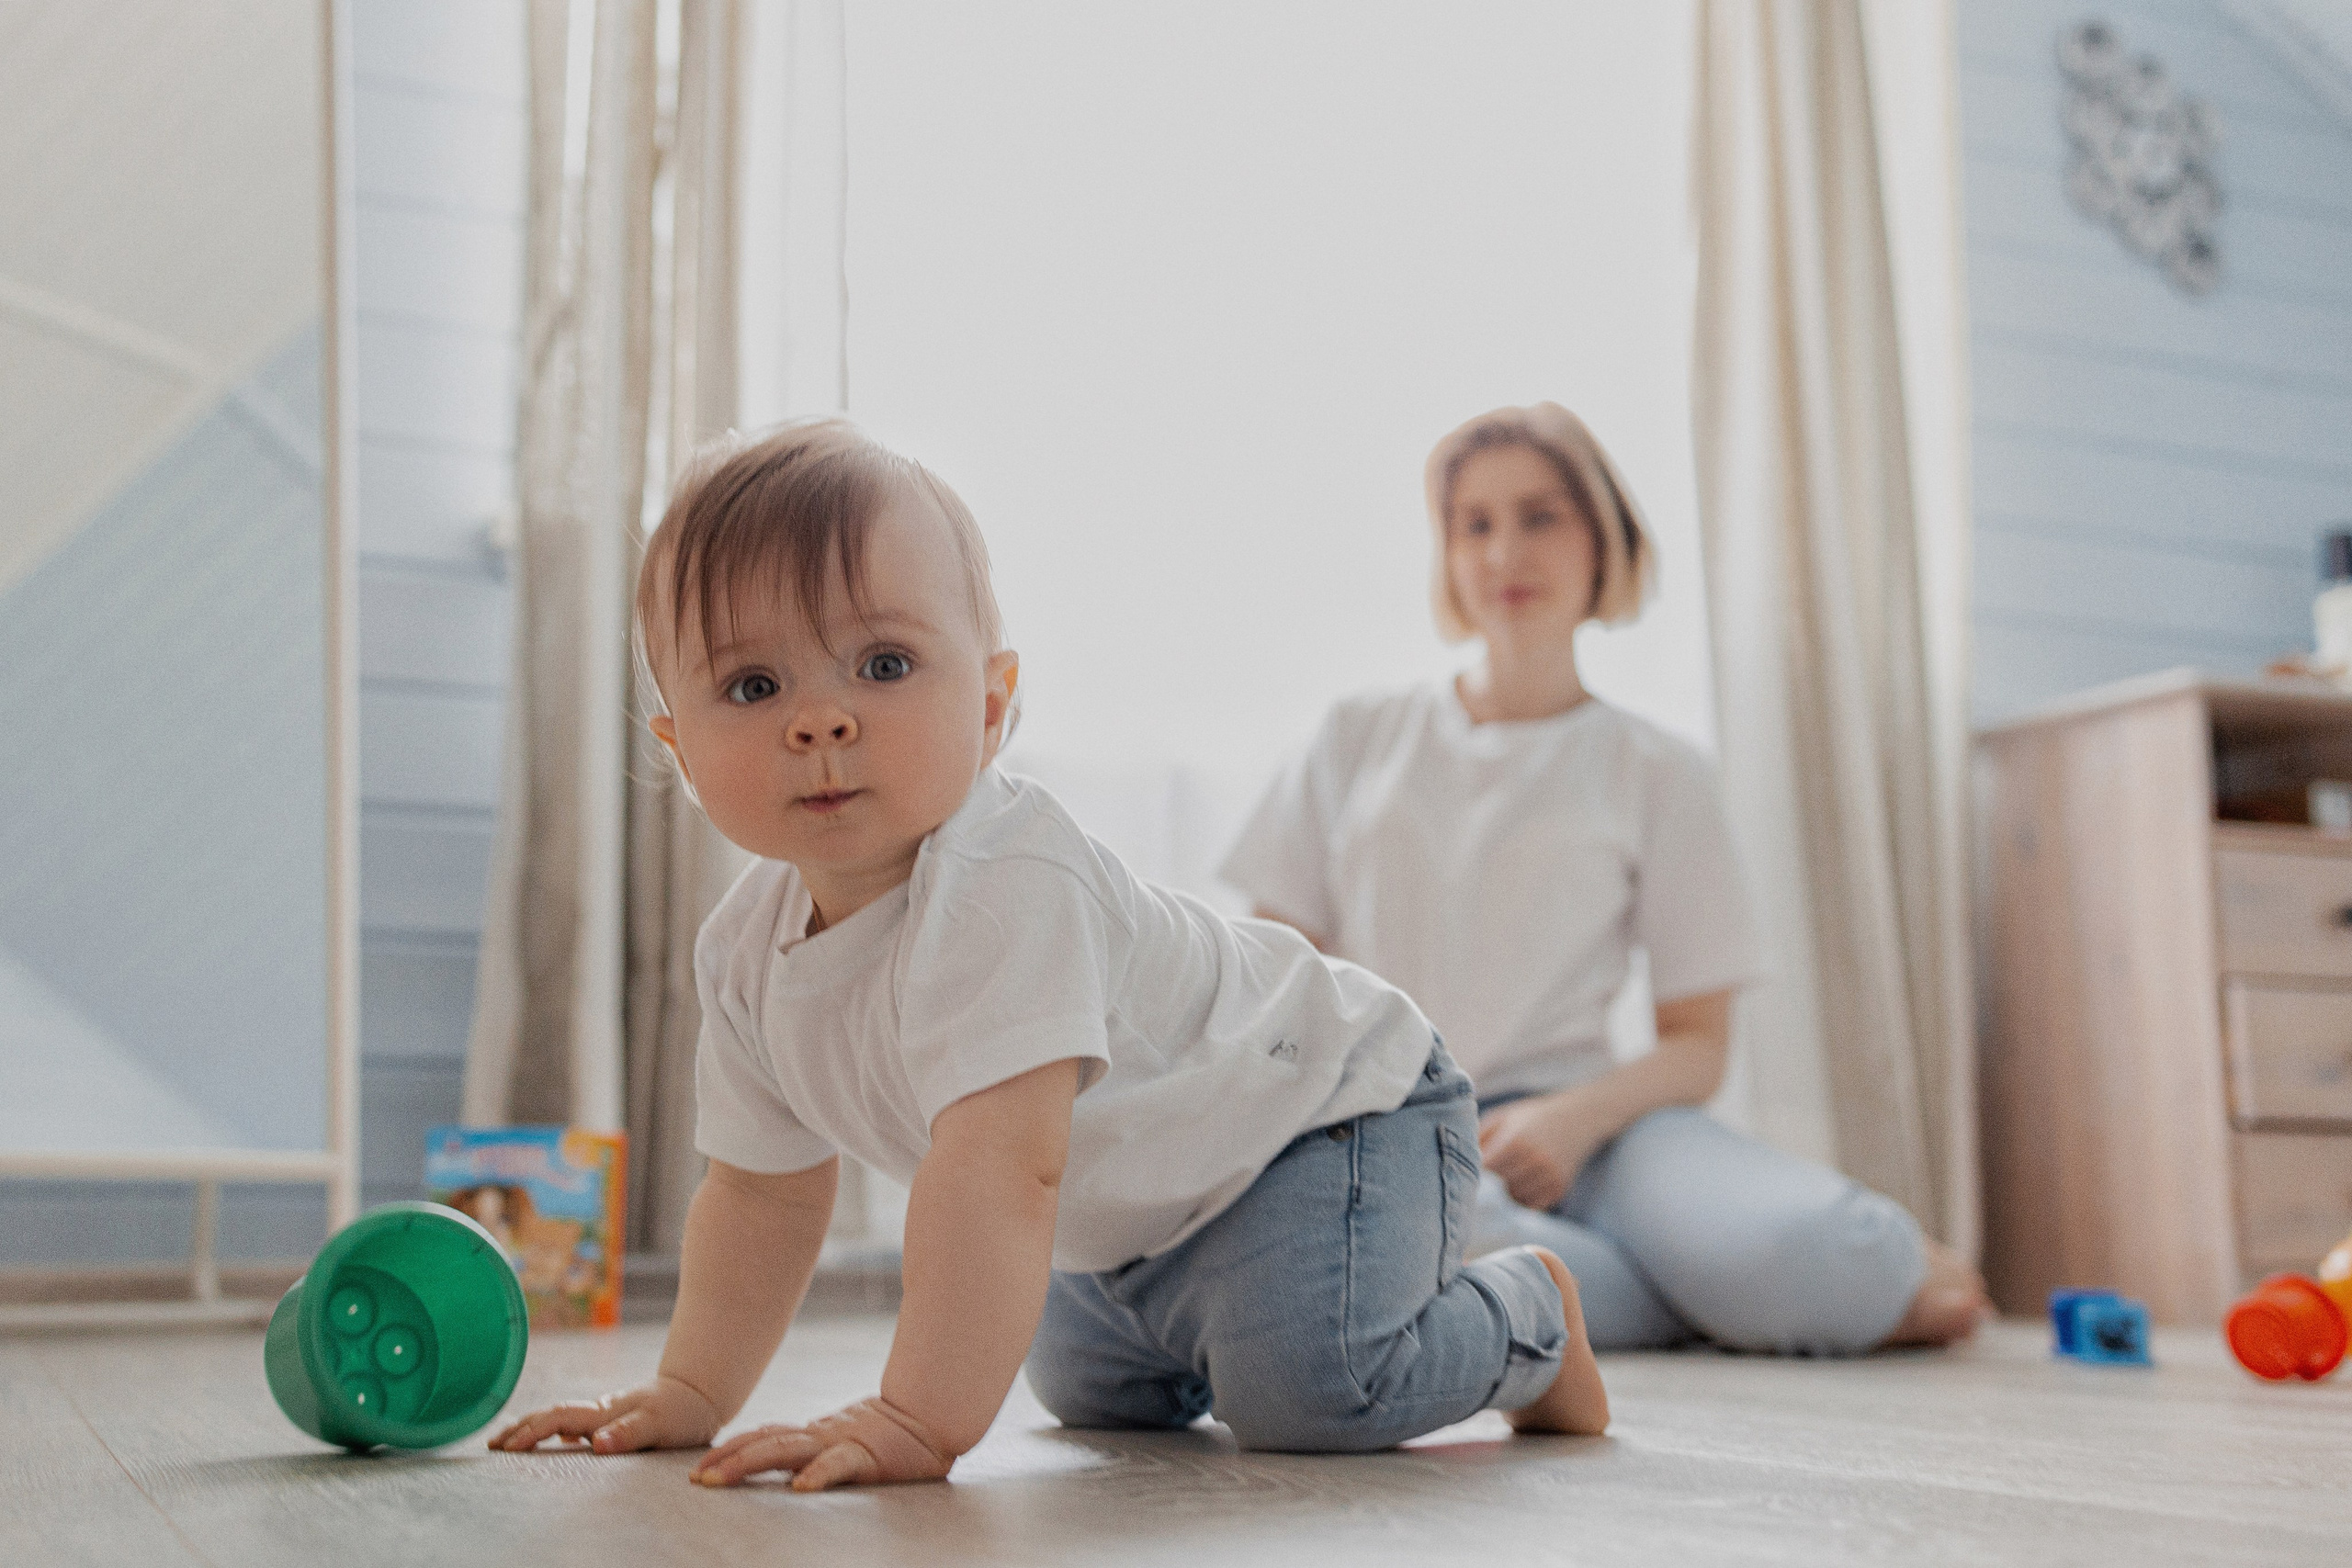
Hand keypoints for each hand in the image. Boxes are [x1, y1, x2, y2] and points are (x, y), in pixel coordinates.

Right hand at [488, 1373, 722, 1454]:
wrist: (701, 1394)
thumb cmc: (681, 1412)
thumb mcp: (658, 1424)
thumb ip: (628, 1434)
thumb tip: (595, 1444)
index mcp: (603, 1413)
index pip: (558, 1419)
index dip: (531, 1432)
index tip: (507, 1447)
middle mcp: (598, 1411)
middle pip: (550, 1416)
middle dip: (520, 1428)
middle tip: (491, 1444)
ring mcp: (603, 1414)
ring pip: (559, 1418)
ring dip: (532, 1427)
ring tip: (507, 1441)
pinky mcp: (612, 1420)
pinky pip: (574, 1424)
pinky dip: (555, 1430)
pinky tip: (552, 1440)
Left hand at [690, 1395, 952, 1491]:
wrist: (933, 1418)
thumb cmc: (892, 1438)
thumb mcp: (846, 1447)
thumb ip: (820, 1455)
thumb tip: (792, 1476)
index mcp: (814, 1436)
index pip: (764, 1438)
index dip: (731, 1450)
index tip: (700, 1469)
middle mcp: (819, 1437)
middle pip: (764, 1443)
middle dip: (727, 1460)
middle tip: (695, 1479)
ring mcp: (840, 1444)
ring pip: (787, 1451)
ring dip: (749, 1463)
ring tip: (719, 1480)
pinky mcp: (866, 1456)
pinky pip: (838, 1465)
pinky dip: (818, 1475)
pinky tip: (800, 1489)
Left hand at [1478, 1089, 1618, 1211]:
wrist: (1578, 1118)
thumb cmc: (1531, 1117)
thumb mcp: (1502, 1117)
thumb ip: (1478, 1135)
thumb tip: (1455, 1158)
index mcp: (1515, 1140)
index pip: (1485, 1170)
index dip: (1473, 1173)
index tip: (1464, 1174)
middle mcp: (1534, 1160)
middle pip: (1498, 1187)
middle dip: (1487, 1186)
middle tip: (1480, 1183)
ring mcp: (1549, 1176)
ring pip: (1514, 1200)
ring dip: (1504, 1196)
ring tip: (1500, 1184)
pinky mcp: (1559, 1188)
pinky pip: (1531, 1205)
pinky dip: (1521, 1201)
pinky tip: (1518, 1187)